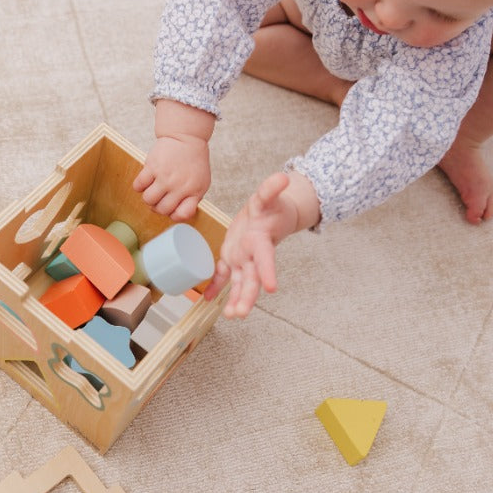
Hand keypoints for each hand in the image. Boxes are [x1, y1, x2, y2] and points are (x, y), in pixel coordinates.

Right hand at [133, 134, 210, 219]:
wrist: (187, 137)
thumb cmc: (194, 163)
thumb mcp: (202, 183)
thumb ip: (192, 201)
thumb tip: (176, 216)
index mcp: (193, 191)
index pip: (180, 215)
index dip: (174, 215)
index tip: (172, 208)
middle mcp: (179, 186)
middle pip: (161, 210)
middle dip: (158, 207)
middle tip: (160, 198)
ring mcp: (164, 176)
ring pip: (148, 199)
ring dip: (148, 197)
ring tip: (153, 190)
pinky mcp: (152, 166)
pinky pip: (138, 185)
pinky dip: (139, 186)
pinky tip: (146, 180)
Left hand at [204, 171, 318, 317]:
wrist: (271, 214)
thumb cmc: (271, 207)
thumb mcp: (269, 196)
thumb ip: (272, 188)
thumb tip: (284, 177)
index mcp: (262, 241)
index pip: (265, 258)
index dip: (268, 272)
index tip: (271, 288)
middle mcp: (253, 254)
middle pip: (252, 278)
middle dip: (247, 296)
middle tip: (241, 313)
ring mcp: (244, 258)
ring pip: (240, 282)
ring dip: (236, 298)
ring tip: (232, 315)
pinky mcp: (233, 258)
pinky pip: (224, 275)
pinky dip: (216, 286)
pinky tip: (208, 299)